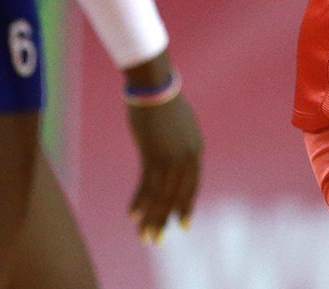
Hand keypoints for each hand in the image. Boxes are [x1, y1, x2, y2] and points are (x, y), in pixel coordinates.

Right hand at [125, 58, 202, 243]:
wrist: (156, 87)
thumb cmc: (165, 103)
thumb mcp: (179, 127)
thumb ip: (179, 147)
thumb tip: (173, 162)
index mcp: (196, 151)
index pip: (192, 187)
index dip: (185, 207)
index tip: (181, 225)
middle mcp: (187, 158)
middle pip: (176, 196)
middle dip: (165, 220)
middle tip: (156, 240)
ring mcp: (170, 158)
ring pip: (161, 196)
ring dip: (151, 218)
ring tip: (143, 236)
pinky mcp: (153, 155)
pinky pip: (147, 185)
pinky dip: (140, 201)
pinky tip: (132, 215)